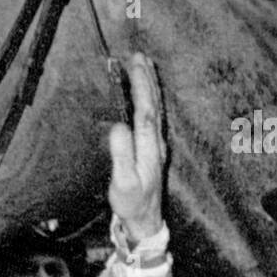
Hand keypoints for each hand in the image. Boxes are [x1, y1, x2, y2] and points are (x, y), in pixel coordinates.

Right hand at [108, 53, 166, 244]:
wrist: (146, 221)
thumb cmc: (132, 203)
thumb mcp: (123, 183)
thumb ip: (122, 156)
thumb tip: (119, 127)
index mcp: (148, 147)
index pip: (145, 109)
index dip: (141, 86)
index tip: (134, 64)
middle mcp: (156, 143)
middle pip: (154, 104)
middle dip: (147, 79)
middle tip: (139, 55)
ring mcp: (157, 145)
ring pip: (156, 109)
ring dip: (151, 86)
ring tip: (145, 66)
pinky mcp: (154, 149)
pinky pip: (154, 117)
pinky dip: (151, 100)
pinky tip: (148, 94)